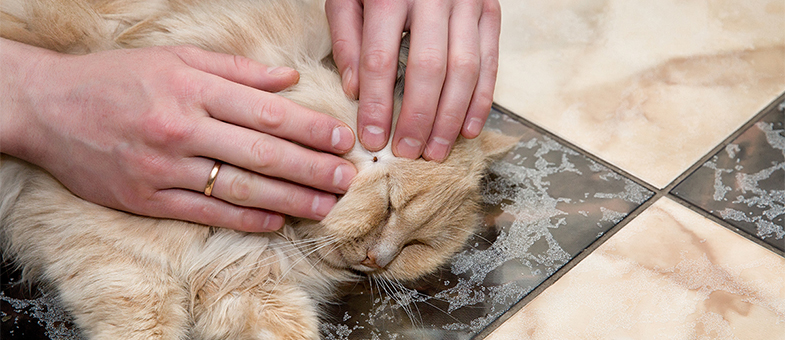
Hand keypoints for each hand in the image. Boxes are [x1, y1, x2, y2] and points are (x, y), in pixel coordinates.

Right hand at [1, 39, 356, 231]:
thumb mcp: (176, 58)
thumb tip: (289, 80)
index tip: (341, 141)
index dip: (310, 129)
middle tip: (346, 179)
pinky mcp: (147, 197)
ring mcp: (163, 166)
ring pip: (240, 187)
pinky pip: (206, 211)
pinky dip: (245, 217)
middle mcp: (181, 127)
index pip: (266, 112)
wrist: (48, 107)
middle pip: (262, 154)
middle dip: (312, 169)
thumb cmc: (118, 77)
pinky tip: (276, 220)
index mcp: (192, 87)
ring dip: (289, 199)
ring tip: (324, 206)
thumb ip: (237, 70)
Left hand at [325, 0, 500, 160]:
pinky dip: (481, 99)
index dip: (376, 104)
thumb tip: (355, 89)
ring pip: (464, 69)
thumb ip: (347, 37)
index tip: (373, 138)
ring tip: (436, 151)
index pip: (381, 58)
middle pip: (427, 68)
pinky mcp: (489, 10)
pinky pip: (490, 62)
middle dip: (418, 118)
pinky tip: (467, 129)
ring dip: (451, 117)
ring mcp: (467, 2)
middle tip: (408, 152)